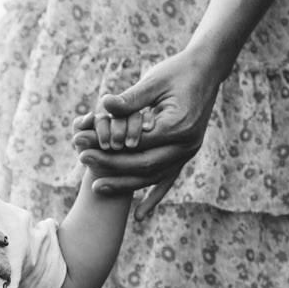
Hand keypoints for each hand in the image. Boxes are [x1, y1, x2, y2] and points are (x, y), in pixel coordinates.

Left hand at [71, 47, 224, 219]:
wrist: (207, 71)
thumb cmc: (177, 71)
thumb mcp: (153, 80)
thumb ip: (130, 98)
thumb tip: (103, 104)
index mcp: (178, 125)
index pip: (137, 143)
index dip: (109, 146)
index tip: (83, 144)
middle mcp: (186, 144)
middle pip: (143, 164)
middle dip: (111, 165)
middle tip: (82, 159)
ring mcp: (188, 153)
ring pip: (153, 177)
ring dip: (125, 185)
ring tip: (95, 187)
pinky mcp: (185, 155)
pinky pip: (168, 181)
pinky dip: (154, 198)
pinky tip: (139, 216)